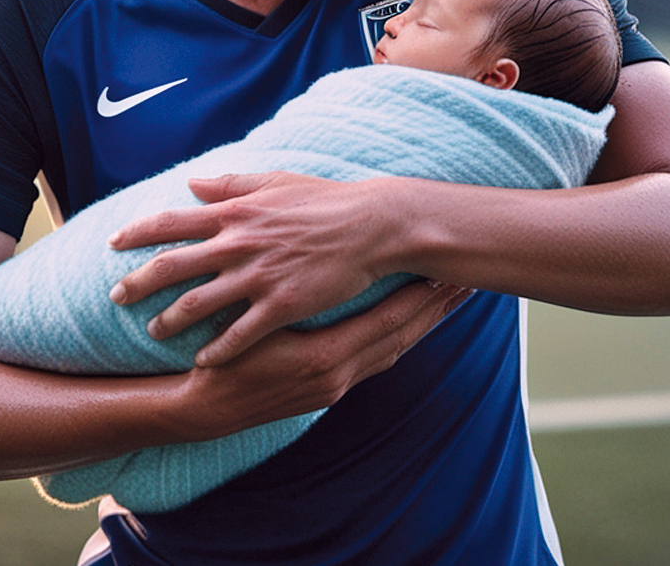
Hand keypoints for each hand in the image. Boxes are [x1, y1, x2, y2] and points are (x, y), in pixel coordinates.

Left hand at [108, 171, 403, 365]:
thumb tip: (192, 182)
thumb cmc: (325, 200)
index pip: (171, 222)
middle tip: (114, 297)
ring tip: (151, 332)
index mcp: (234, 213)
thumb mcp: (275, 182)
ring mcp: (258, 276)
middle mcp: (238, 244)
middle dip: (137, 283)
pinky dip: (217, 349)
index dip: (137, 232)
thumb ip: (230, 184)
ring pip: (197, 303)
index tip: (112, 243)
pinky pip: (239, 333)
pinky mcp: (281, 304)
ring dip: (168, 320)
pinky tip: (203, 361)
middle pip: (171, 266)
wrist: (371, 226)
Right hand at [177, 279, 472, 437]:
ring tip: (446, 300)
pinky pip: (376, 360)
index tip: (446, 276)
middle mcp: (339, 375)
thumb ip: (279, 294)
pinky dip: (396, 339)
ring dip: (420, 326)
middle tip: (464, 285)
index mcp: (324, 356)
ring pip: (392, 351)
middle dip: (433, 312)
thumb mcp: (248, 325)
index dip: (419, 299)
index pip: (387, 322)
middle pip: (400, 338)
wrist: (205, 410)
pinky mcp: (329, 390)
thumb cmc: (222, 361)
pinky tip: (408, 325)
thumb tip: (311, 258)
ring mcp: (337, 386)